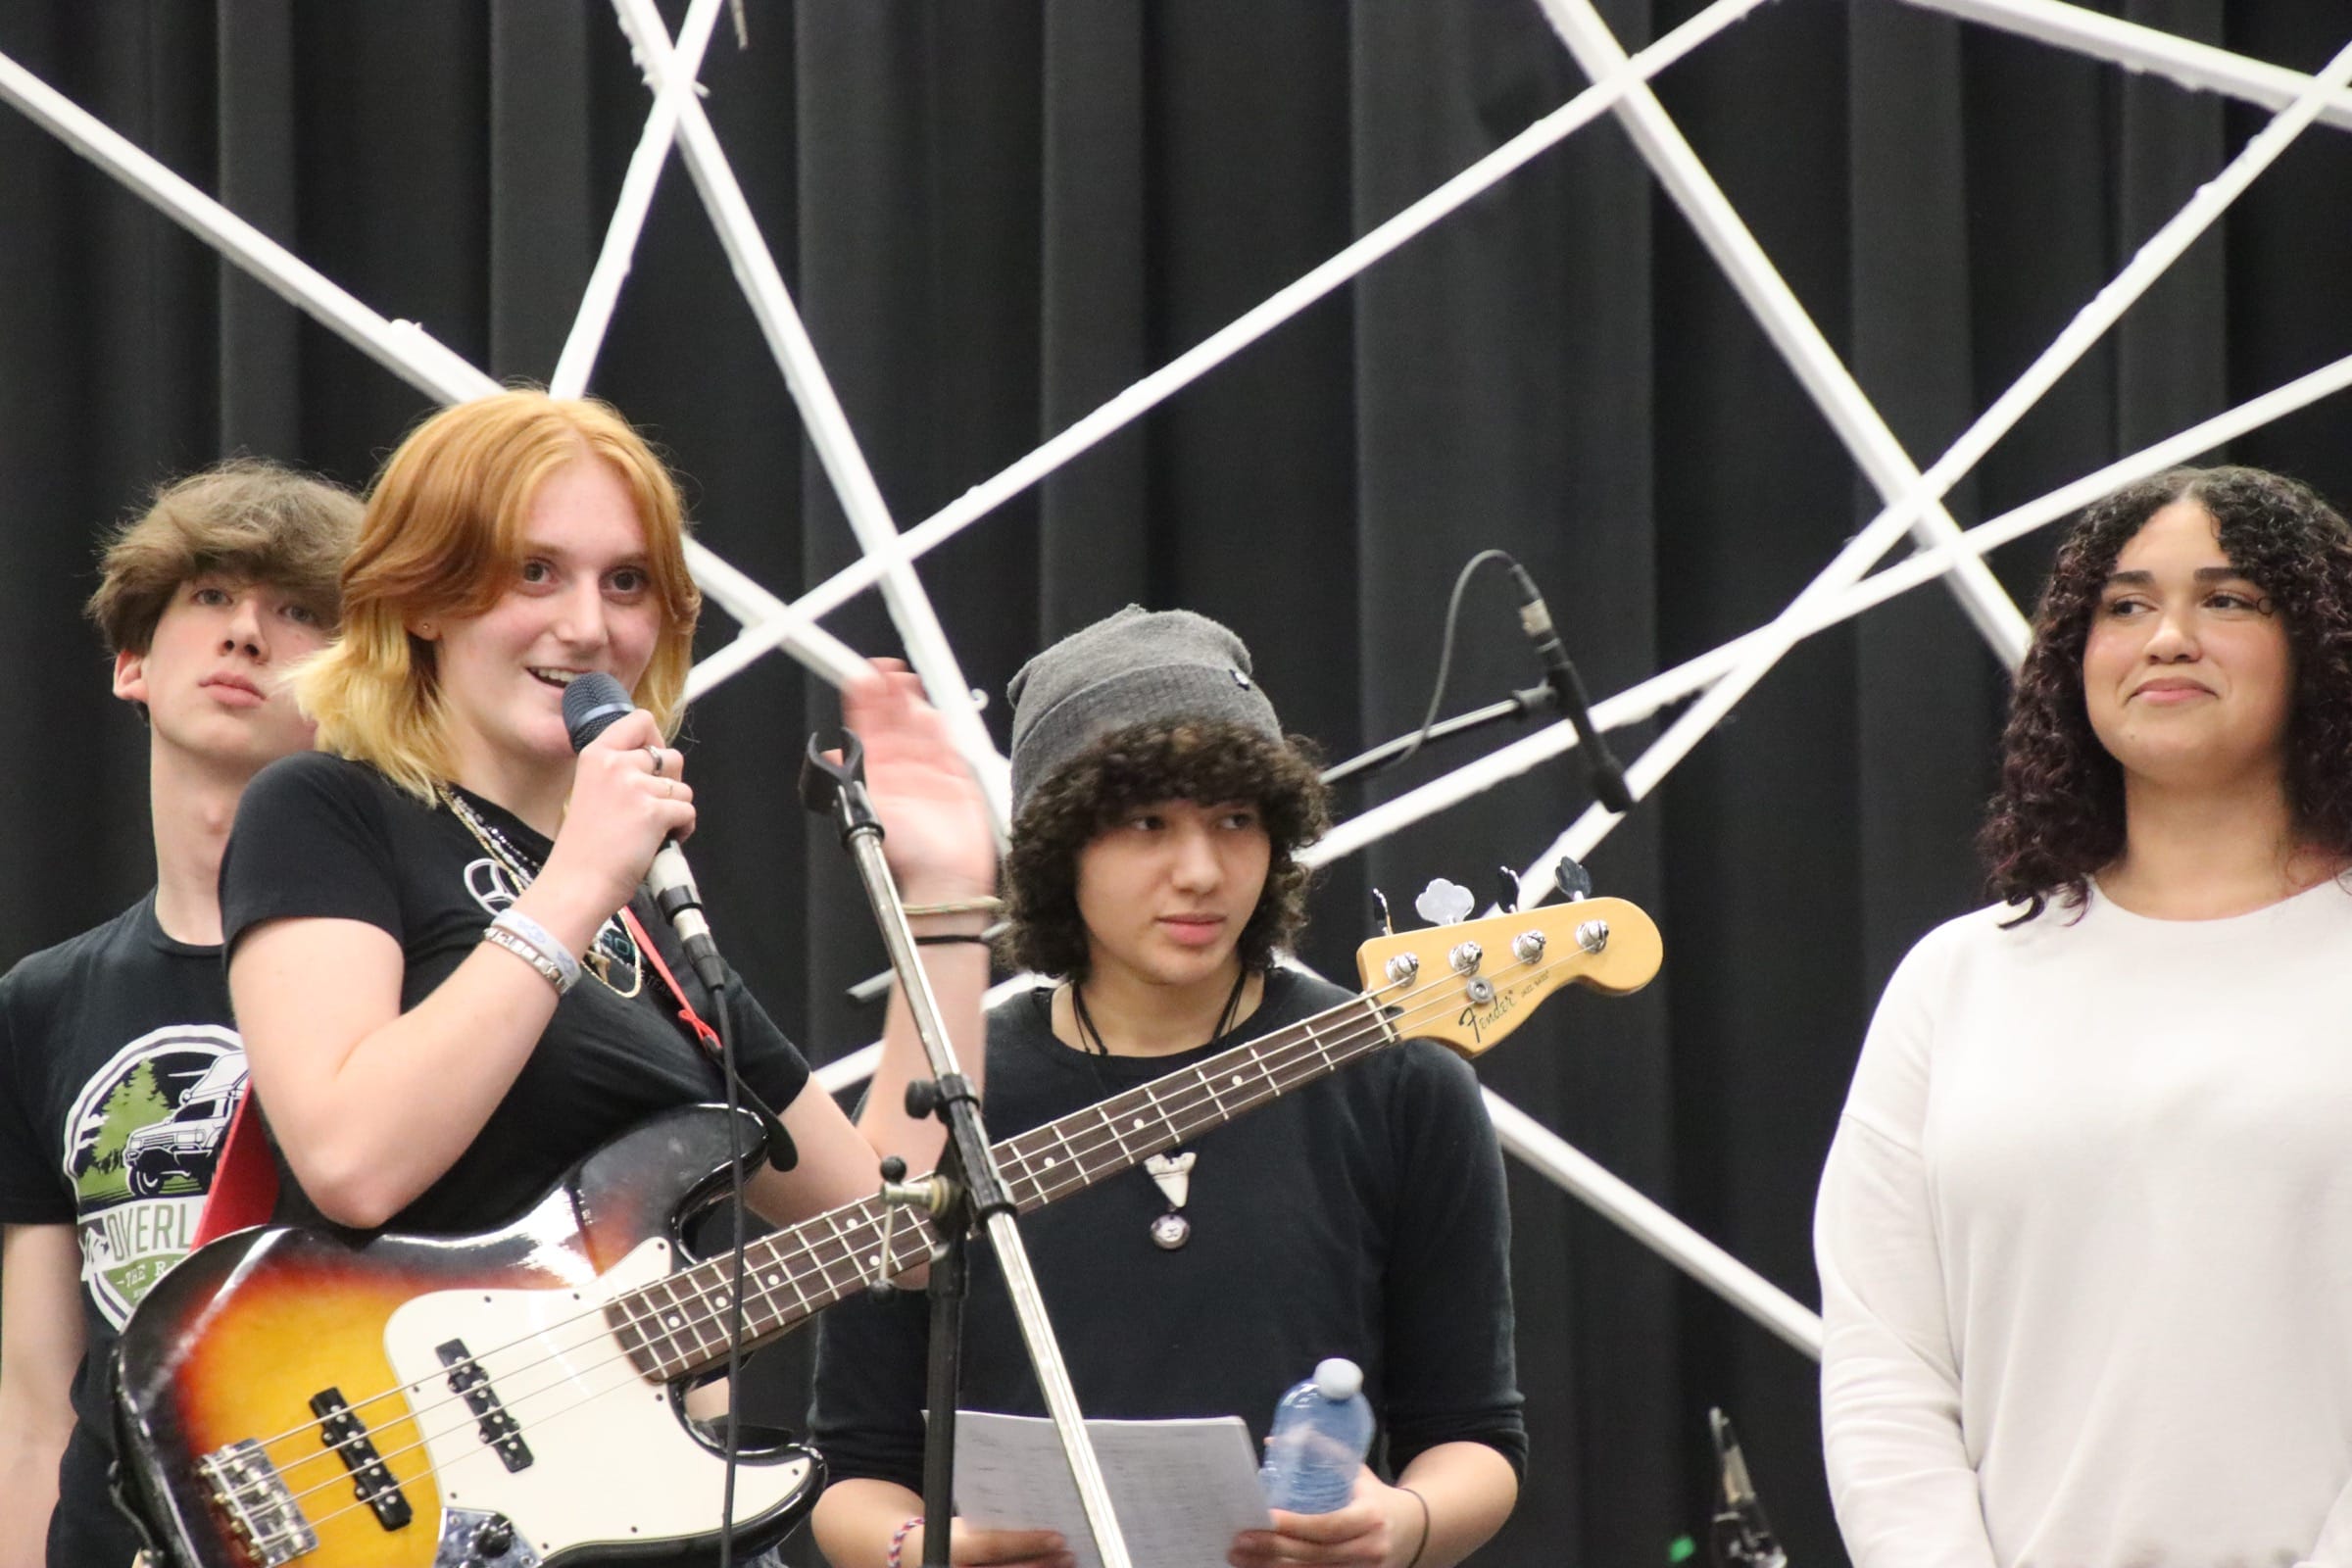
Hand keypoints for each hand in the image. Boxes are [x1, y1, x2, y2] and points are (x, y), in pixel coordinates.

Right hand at [539, 708, 694, 920]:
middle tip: (649, 811)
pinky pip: (688, 812)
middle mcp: (615, 764)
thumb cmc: (585, 848)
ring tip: (649, 832)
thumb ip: (620, 772)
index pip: (641, 720)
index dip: (656, 741)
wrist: (576, 885)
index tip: (652, 765)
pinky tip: (658, 844)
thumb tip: (661, 763)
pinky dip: (682, 831)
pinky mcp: (653, 812)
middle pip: (671, 756)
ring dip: (675, 812)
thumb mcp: (592, 791)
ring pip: (683, 788)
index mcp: (595, 755)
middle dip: (669, 785)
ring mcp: (635, 787)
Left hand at [843, 660, 996, 901]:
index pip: (865, 727)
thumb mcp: (869, 812)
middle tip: (883, 670)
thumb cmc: (908, 853)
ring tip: (903, 681)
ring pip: (917, 724)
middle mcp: (898, 767)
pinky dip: (938, 722)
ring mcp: (926, 768)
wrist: (946, 876)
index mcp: (875, 773)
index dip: (863, 701)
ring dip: (911, 702)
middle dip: (887, 693)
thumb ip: (853, 779)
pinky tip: (929, 707)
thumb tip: (831, 750)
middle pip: (891, 719)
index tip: (861, 677)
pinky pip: (945, 739)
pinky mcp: (953, 773)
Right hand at [912, 1517, 1070, 1567]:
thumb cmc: (948, 1535)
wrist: (914, 1556)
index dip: (1027, 1543)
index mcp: (953, 1548)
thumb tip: (1035, 1512)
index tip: (1056, 1537)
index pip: (994, 1546)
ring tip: (1066, 1564)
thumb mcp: (964, 1524)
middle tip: (1068, 1554)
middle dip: (1042, 1565)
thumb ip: (992, 1524)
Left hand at [1229, 1469, 1421, 1567]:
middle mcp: (1369, 1550)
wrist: (1414, 1530)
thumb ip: (1320, 1453)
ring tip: (1240, 1557)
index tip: (1265, 1517)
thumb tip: (1274, 1441)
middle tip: (1239, 1540)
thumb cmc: (1375, 1497)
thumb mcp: (1357, 1471)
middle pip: (1315, 1556)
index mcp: (1370, 1517)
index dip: (1295, 1525)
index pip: (1328, 1525)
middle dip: (1272, 1550)